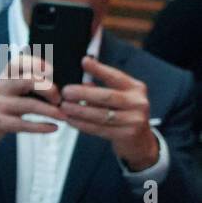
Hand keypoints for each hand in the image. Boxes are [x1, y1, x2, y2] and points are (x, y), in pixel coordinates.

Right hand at [0, 53, 64, 159]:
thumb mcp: (7, 89)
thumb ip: (27, 82)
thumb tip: (56, 82)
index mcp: (5, 77)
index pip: (19, 63)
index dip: (36, 63)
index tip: (51, 70)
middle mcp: (0, 88)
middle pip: (28, 81)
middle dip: (48, 88)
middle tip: (59, 99)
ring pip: (28, 105)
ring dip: (49, 111)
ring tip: (63, 115)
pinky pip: (23, 124)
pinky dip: (41, 127)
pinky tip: (53, 127)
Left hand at [59, 56, 158, 171]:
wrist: (139, 141)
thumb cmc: (124, 114)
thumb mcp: (120, 98)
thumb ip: (104, 89)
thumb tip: (83, 81)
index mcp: (136, 88)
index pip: (116, 77)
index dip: (99, 69)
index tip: (84, 61)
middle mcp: (138, 102)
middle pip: (107, 96)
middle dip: (83, 93)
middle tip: (65, 91)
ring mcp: (134, 119)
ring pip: (101, 114)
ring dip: (79, 111)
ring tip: (63, 107)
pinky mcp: (126, 134)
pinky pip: (99, 129)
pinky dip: (82, 124)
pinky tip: (70, 120)